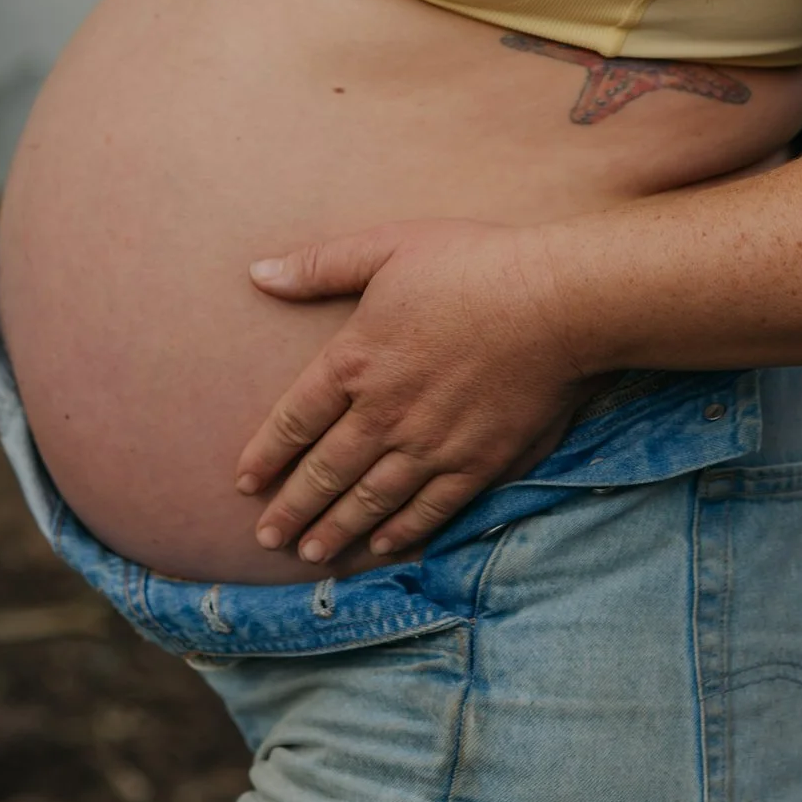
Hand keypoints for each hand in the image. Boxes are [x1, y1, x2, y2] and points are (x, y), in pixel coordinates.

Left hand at [237, 218, 592, 564]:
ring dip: (336, 529)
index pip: (296, 419)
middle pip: (326, 471)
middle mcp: (384, 412)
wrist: (555, 302)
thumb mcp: (387, 247)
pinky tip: (382, 545)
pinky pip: (429, 508)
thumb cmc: (472, 265)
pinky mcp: (478, 462)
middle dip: (292, 508)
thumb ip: (320, 266)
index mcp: (355, 360)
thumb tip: (258, 273)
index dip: (267, 455)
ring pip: (371, 499)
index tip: (246, 483)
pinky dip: (401, 530)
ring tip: (310, 554)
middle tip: (267, 537)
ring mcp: (431, 444)